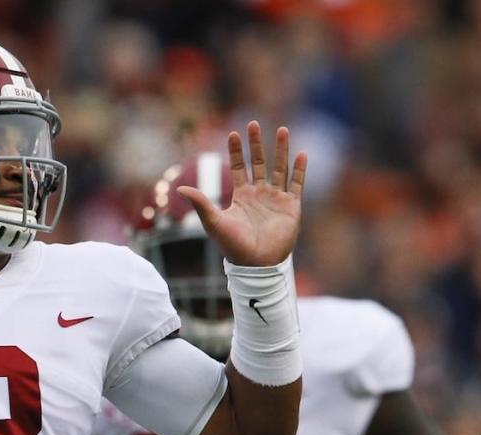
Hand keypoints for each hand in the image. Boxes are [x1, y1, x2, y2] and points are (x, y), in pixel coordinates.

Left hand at [178, 121, 306, 266]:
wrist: (256, 264)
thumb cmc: (233, 246)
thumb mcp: (214, 222)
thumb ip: (201, 203)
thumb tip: (179, 188)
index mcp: (241, 196)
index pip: (238, 167)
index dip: (236, 151)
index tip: (234, 132)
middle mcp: (259, 194)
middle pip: (259, 162)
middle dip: (257, 144)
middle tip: (255, 123)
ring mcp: (276, 199)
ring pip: (279, 168)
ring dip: (282, 150)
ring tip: (283, 130)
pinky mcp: (291, 206)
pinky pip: (297, 184)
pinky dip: (299, 169)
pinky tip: (301, 153)